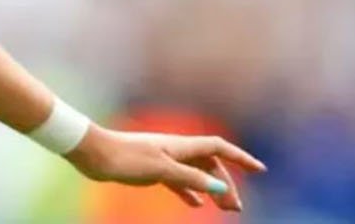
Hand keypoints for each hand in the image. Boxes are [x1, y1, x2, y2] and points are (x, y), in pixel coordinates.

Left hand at [66, 126, 265, 211]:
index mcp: (181, 145)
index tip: (259, 170)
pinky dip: (191, 193)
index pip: (218, 148)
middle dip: (226, 184)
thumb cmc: (126, 158)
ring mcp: (164, 159)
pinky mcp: (151, 169)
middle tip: (235, 209)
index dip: (240, 158)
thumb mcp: (162, 170)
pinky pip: (179, 181)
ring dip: (211, 190)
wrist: (94, 154)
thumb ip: (190, 179)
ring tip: (224, 209)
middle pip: (210, 166)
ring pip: (196, 174)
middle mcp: (176, 150)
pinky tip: (196, 206)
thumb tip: (219, 187)